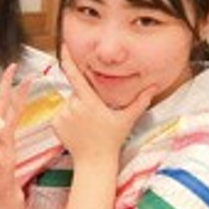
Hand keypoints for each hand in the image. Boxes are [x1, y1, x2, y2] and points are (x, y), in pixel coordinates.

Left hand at [0, 63, 29, 201]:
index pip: (5, 104)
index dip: (8, 87)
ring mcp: (8, 148)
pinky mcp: (4, 162)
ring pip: (1, 129)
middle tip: (24, 74)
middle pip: (12, 109)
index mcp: (1, 131)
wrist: (0, 193)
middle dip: (17, 91)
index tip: (12, 68)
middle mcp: (7, 136)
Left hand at [52, 46, 153, 162]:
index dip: (68, 59)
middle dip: (83, 98)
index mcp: (90, 102)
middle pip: (76, 92)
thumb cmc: (111, 140)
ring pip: (68, 103)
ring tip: (86, 124)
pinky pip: (60, 114)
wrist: (94, 161)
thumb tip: (154, 87)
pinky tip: (77, 129)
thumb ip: (140, 101)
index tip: (64, 46)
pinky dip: (66, 119)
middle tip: (94, 116)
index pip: (76, 76)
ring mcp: (63, 115)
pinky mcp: (55, 123)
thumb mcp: (127, 119)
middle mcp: (74, 106)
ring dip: (75, 109)